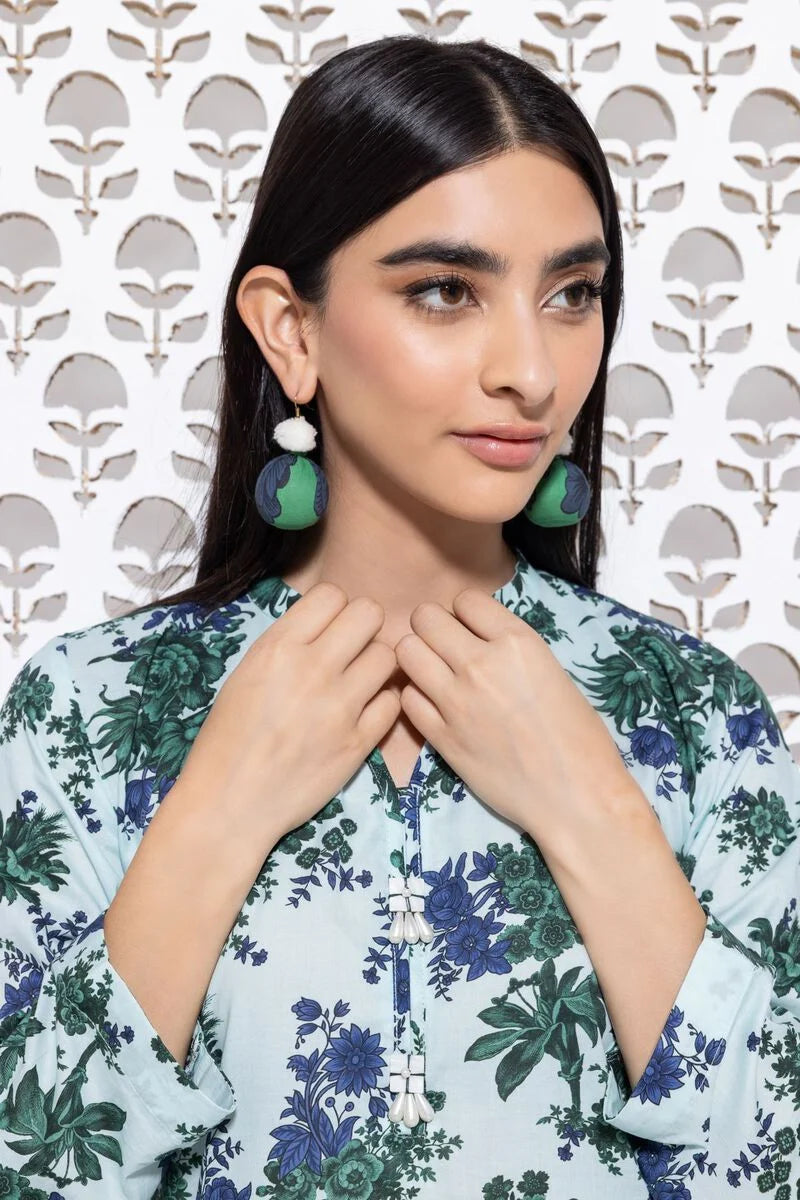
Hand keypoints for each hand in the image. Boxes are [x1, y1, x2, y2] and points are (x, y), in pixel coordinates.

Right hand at [177, 584, 400, 849]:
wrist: (230, 803)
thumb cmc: (228, 739)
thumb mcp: (247, 674)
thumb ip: (289, 644)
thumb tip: (329, 623)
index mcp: (278, 648)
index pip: (333, 595)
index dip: (335, 609)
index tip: (329, 629)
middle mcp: (312, 669)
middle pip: (369, 614)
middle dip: (364, 628)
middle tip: (352, 650)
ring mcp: (339, 707)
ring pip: (388, 655)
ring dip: (377, 665)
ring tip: (359, 682)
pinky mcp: (358, 742)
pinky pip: (393, 702)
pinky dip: (383, 703)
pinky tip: (364, 712)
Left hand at [394, 588, 646, 848]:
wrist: (575, 796)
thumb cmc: (579, 736)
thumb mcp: (551, 671)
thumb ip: (509, 648)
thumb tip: (476, 636)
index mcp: (517, 642)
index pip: (465, 600)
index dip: (464, 613)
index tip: (471, 630)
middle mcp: (481, 664)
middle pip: (424, 618)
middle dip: (431, 628)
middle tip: (443, 647)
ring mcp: (456, 701)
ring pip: (406, 652)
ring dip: (417, 657)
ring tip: (434, 673)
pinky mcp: (441, 737)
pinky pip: (407, 698)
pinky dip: (417, 697)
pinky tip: (435, 707)